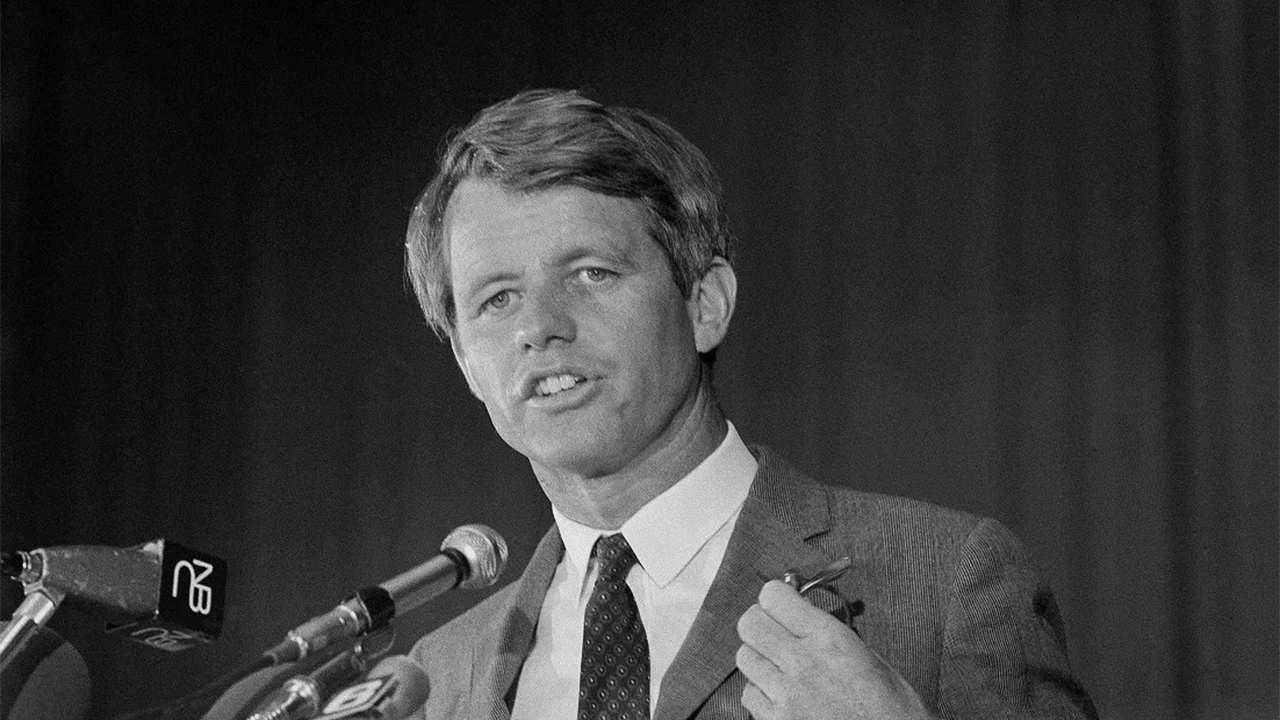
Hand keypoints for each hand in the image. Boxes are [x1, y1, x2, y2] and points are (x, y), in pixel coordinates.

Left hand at [735, 580, 934, 719]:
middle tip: (775, 632)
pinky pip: (749, 694)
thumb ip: (827, 632)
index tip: (782, 604)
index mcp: (829, 638)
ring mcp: (786, 696)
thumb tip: (798, 616)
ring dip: (759, 658)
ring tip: (781, 667)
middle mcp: (803, 662)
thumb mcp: (868, 656)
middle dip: (760, 623)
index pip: (773, 597)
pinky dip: (760, 692)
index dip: (775, 598)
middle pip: (749, 624)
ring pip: (745, 657)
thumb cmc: (892, 707)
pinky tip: (782, 695)